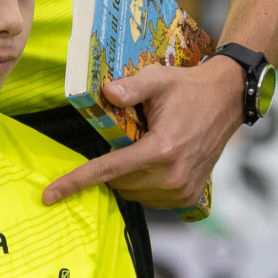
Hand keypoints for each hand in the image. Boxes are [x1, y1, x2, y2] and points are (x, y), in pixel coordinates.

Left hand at [41, 54, 241, 208]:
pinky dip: (143, 184)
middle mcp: (172, 176)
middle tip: (127, 138)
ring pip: (132, 193)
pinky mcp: (189, 196)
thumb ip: (130, 87)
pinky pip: (150, 199)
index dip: (75, 181)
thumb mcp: (158, 79)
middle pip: (118, 182)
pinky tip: (155, 161)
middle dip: (111, 165)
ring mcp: (182, 190)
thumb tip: (105, 93)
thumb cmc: (189, 88)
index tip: (50, 196)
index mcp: (161, 150)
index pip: (108, 170)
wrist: (227, 101)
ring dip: (127, 176)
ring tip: (145, 146)